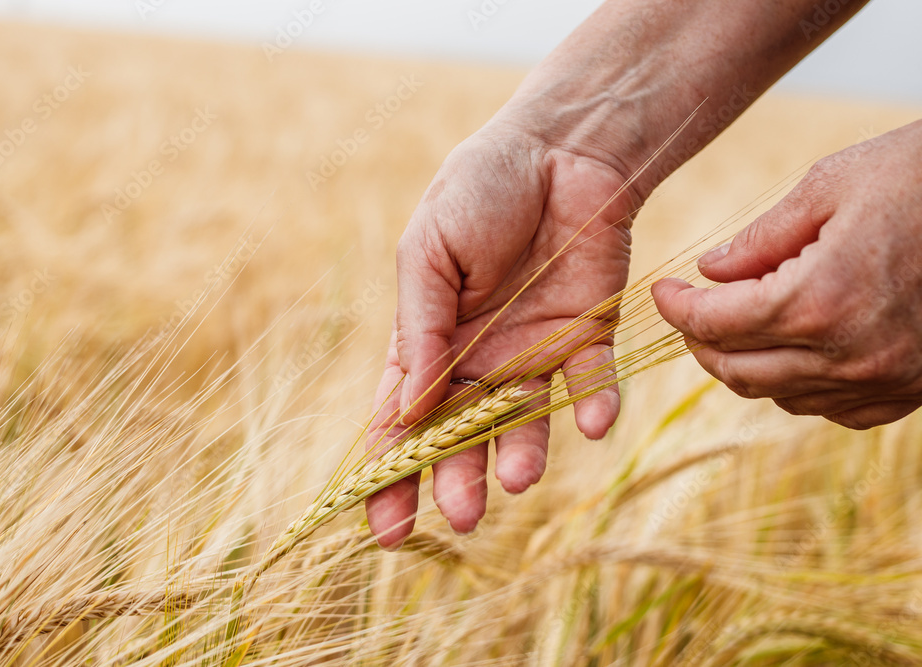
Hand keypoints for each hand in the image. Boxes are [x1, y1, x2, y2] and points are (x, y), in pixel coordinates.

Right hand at [366, 123, 639, 547]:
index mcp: (429, 340)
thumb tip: (404, 411)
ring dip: (522, 454)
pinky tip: (591, 423)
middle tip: (460, 518)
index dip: (390, 474)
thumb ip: (420, 328)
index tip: (385, 528)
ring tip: (519, 478)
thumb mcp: (428, 252)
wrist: (559, 148)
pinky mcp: (588, 337)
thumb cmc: (479, 190)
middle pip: (462, 436)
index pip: (401, 420)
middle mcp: (479, 359)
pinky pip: (590, 382)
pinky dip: (593, 403)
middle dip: (456, 480)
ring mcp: (533, 353)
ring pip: (525, 422)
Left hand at [653, 120, 921, 428]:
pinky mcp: (912, 392)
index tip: (663, 291)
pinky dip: (796, 385)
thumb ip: (760, 238)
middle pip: (736, 371)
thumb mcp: (830, 186)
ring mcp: (885, 381)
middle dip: (699, 342)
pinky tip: (794, 350)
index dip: (676, 309)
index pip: (714, 324)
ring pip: (778, 395)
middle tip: (689, 312)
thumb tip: (710, 271)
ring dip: (744, 365)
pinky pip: (830, 410)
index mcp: (820, 299)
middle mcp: (850, 355)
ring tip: (736, 326)